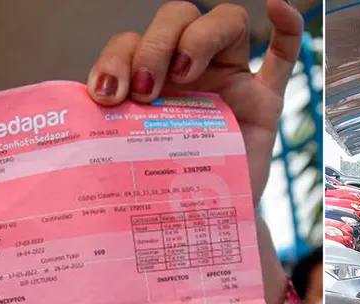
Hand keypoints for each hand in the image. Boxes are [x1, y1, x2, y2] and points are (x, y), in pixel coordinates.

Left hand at [86, 0, 303, 204]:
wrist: (203, 226)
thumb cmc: (162, 191)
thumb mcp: (128, 157)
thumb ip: (107, 134)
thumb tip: (72, 128)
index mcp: (152, 77)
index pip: (132, 39)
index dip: (117, 57)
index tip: (108, 95)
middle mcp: (192, 70)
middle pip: (177, 17)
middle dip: (156, 44)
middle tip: (147, 90)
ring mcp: (232, 82)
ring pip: (225, 22)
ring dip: (200, 36)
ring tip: (186, 73)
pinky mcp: (266, 103)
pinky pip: (284, 57)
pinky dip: (287, 28)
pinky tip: (277, 6)